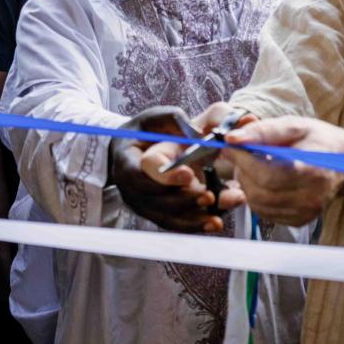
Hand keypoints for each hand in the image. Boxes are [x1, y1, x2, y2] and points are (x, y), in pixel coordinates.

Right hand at [113, 107, 243, 232]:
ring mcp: (142, 204)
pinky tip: (214, 223)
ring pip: (165, 217)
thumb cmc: (144, 131)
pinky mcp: (155, 213)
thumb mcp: (156, 118)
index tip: (189, 174)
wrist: (131, 149)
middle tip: (209, 195)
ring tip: (216, 216)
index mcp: (127, 162)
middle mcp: (131, 188)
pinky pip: (173, 224)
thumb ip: (173, 120)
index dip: (164, 177)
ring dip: (192, 218)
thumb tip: (197, 133)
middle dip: (184, 199)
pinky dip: (194, 225)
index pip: (140, 174)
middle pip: (155, 200)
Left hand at [223, 116, 343, 226]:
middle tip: (242, 155)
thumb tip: (232, 138)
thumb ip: (263, 131)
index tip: (231, 146)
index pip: (267, 174)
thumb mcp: (294, 125)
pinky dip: (257, 196)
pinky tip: (265, 181)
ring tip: (254, 166)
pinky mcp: (299, 220)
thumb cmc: (319, 141)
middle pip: (260, 192)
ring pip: (259, 204)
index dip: (243, 161)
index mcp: (312, 171)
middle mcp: (311, 197)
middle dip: (243, 171)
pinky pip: (266, 213)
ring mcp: (305, 212)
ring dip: (247, 184)